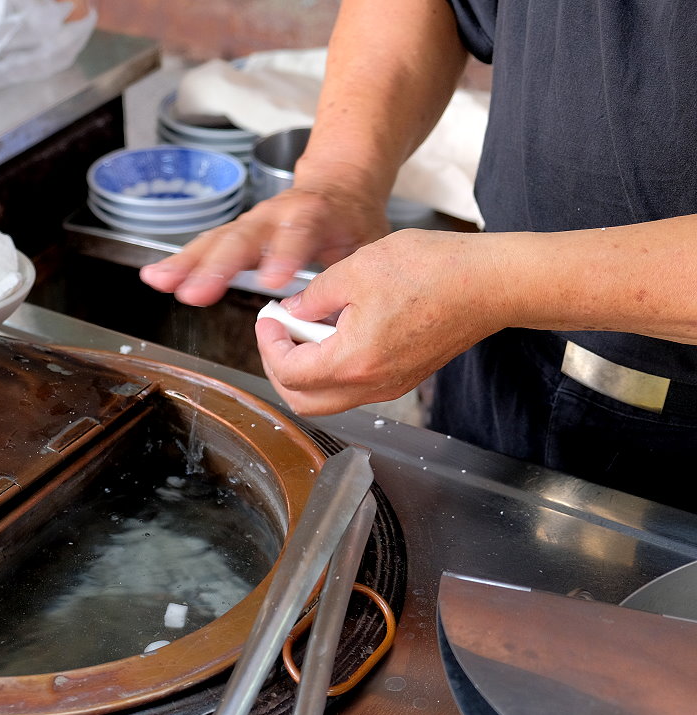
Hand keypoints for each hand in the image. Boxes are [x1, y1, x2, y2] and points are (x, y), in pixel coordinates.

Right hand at [139, 182, 388, 306]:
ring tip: (160, 281)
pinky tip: (155, 276)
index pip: (298, 234)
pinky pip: (205, 247)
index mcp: (314, 215)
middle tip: (196, 292)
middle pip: (243, 239)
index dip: (284, 254)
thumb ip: (352, 279)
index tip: (273, 280)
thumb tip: (341, 322)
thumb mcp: (369, 246)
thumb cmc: (353, 222)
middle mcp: (275, 215)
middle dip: (217, 265)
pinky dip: (180, 262)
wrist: (339, 186)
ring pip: (216, 242)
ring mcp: (251, 224)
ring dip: (186, 263)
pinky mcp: (234, 234)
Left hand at [256, 229, 504, 414]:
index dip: (268, 345)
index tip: (268, 319)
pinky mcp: (403, 377)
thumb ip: (313, 296)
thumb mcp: (357, 269)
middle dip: (280, 366)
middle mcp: (371, 385)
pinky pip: (354, 387)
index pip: (289, 373)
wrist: (491, 282)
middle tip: (278, 332)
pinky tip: (337, 330)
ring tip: (308, 327)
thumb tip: (290, 311)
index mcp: (353, 361)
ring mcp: (390, 386)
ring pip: (329, 399)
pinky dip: (334, 367)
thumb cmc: (434, 271)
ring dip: (307, 369)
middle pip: (303, 401)